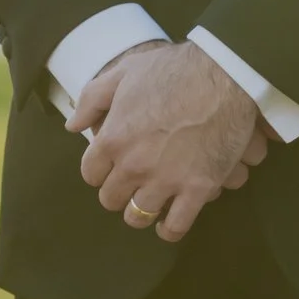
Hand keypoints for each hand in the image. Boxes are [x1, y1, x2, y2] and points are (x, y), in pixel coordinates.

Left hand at [76, 42, 264, 241]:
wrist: (225, 74)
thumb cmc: (174, 69)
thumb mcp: (124, 72)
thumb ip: (93, 99)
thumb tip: (73, 125)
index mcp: (113, 138)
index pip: (91, 173)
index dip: (100, 170)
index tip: (111, 167)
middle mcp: (133, 165)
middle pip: (111, 199)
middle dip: (119, 192)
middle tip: (131, 184)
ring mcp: (166, 180)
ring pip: (138, 216)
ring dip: (140, 212)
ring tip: (149, 203)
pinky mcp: (197, 189)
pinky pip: (175, 226)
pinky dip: (169, 229)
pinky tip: (169, 223)